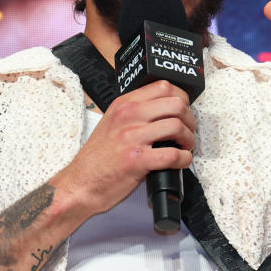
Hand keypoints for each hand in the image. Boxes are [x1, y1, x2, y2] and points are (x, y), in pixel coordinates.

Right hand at [53, 80, 195, 215]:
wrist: (80, 184)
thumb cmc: (97, 159)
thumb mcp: (111, 124)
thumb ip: (134, 114)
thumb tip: (165, 111)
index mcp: (123, 105)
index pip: (163, 86)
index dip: (181, 98)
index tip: (184, 111)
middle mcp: (128, 116)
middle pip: (176, 104)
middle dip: (190, 119)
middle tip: (188, 131)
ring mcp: (132, 137)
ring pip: (177, 126)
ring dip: (189, 139)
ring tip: (185, 147)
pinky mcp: (137, 160)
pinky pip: (173, 155)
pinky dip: (184, 159)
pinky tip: (180, 162)